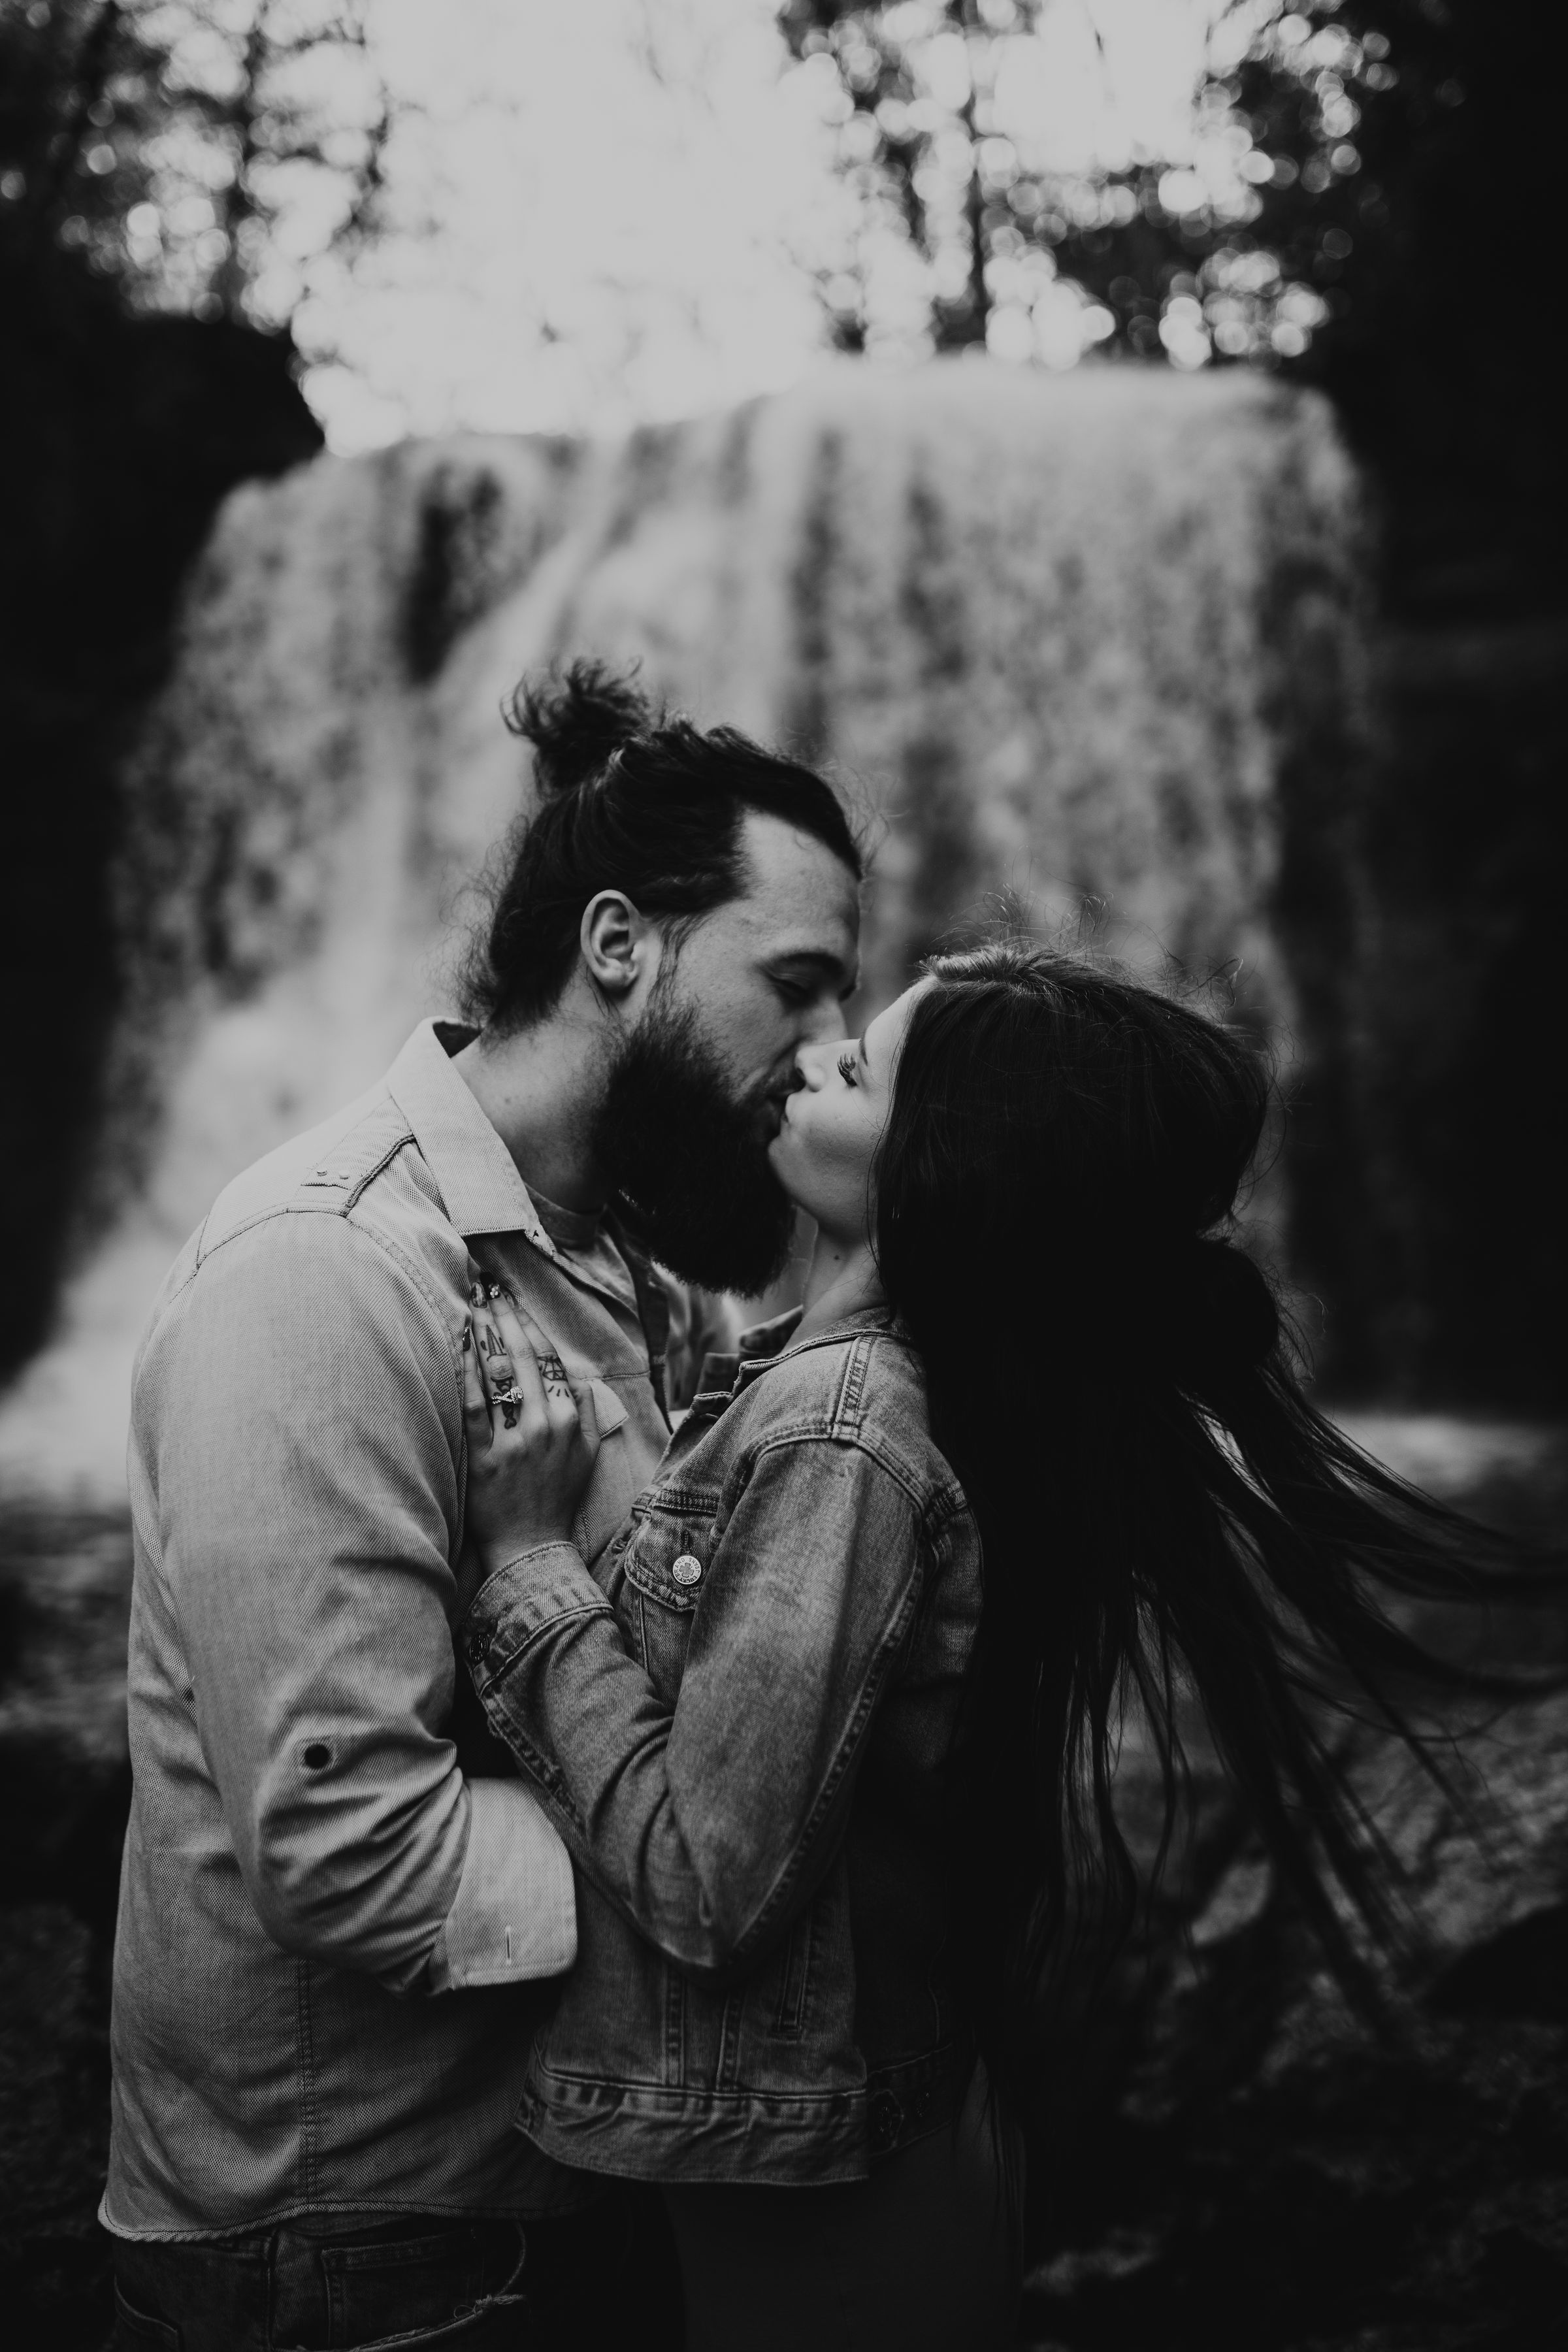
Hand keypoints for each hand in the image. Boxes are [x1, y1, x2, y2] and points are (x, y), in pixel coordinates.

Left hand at [459, 1282, 598, 1606]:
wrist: (532, 1547)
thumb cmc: (558, 1500)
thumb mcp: (586, 1456)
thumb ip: (585, 1415)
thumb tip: (578, 1380)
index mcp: (569, 1420)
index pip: (550, 1359)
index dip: (529, 1325)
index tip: (512, 1301)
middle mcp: (544, 1425)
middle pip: (523, 1357)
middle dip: (503, 1317)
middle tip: (486, 1287)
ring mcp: (513, 1442)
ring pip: (498, 1375)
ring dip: (483, 1334)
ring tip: (469, 1304)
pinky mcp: (483, 1459)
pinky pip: (473, 1407)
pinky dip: (465, 1372)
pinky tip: (456, 1347)